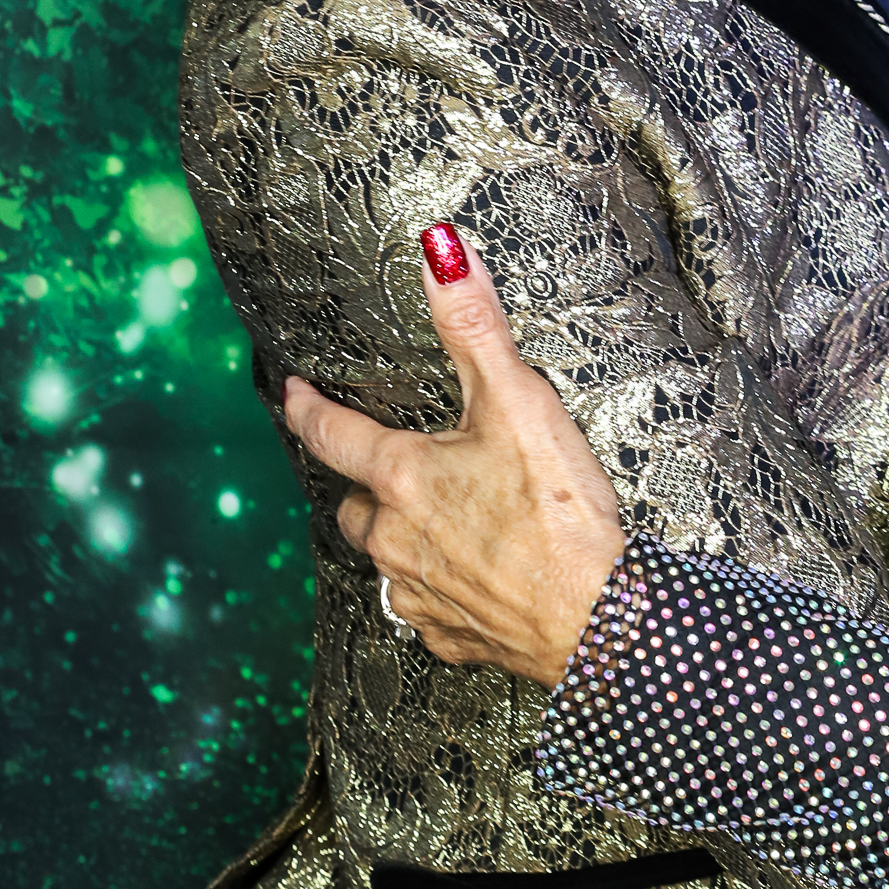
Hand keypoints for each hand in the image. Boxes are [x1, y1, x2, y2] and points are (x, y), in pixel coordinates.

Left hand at [282, 229, 626, 687]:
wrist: (597, 618)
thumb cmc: (559, 513)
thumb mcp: (518, 398)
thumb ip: (474, 324)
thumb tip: (440, 254)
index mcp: (403, 476)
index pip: (329, 433)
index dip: (304, 407)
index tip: (292, 394)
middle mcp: (395, 536)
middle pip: (355, 506)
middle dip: (366, 487)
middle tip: (392, 471)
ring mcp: (418, 591)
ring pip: (387, 559)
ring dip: (402, 538)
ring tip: (442, 521)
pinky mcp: (450, 634)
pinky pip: (425, 608)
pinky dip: (440, 588)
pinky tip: (475, 575)